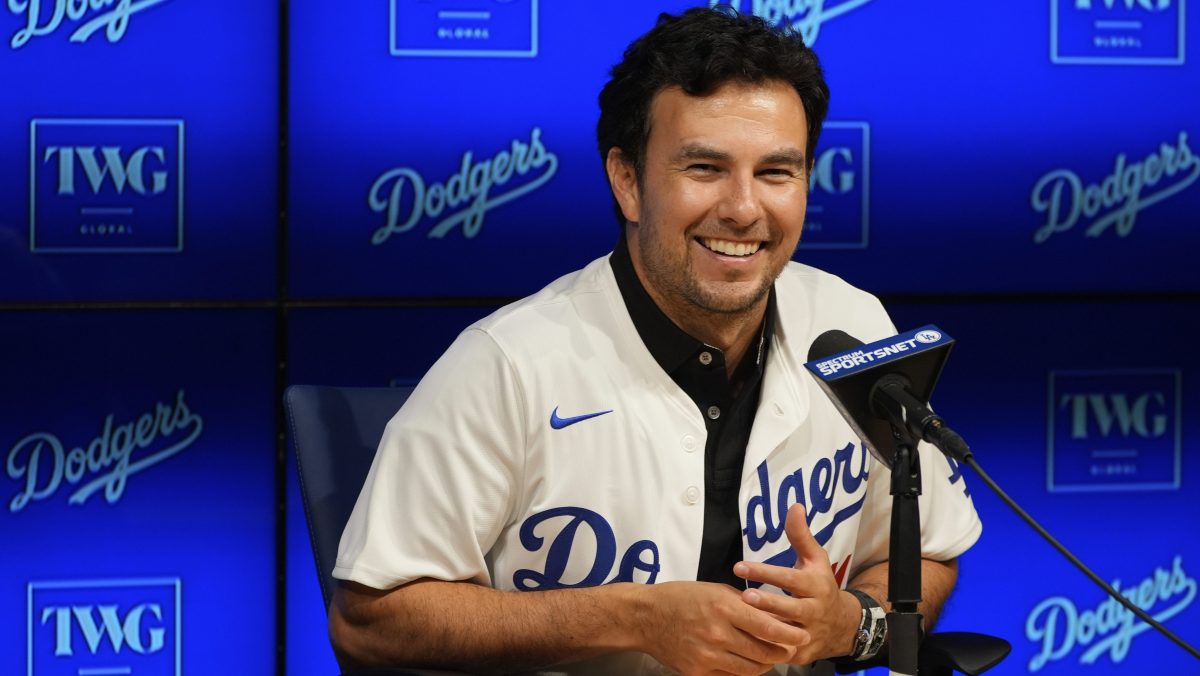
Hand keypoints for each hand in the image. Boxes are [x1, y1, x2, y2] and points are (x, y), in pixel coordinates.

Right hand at [636, 580, 805, 674]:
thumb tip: (774, 617)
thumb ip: (745, 604)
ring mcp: (707, 656)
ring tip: (770, 656)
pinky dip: (742, 670)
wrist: (646, 617)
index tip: (803, 635)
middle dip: (782, 652)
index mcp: (724, 607)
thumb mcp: (716, 590)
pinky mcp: (698, 672)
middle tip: (790, 648)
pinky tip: (745, 661)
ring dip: (765, 663)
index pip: (768, 627)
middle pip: (764, 652)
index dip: (790, 634)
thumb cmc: (682, 597)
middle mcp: (717, 633)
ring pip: (751, 669)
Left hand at [733, 504, 860, 663]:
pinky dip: (764, 649)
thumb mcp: (815, 559)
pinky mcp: (800, 653)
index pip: (789, 579)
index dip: (765, 573)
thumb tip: (794, 506)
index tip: (740, 567)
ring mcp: (808, 634)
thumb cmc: (820, 585)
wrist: (842, 625)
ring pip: (785, 635)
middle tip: (743, 596)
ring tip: (741, 619)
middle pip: (790, 609)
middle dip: (767, 604)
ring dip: (764, 628)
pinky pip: (780, 653)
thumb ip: (801, 535)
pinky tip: (743, 643)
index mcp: (815, 586)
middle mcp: (813, 611)